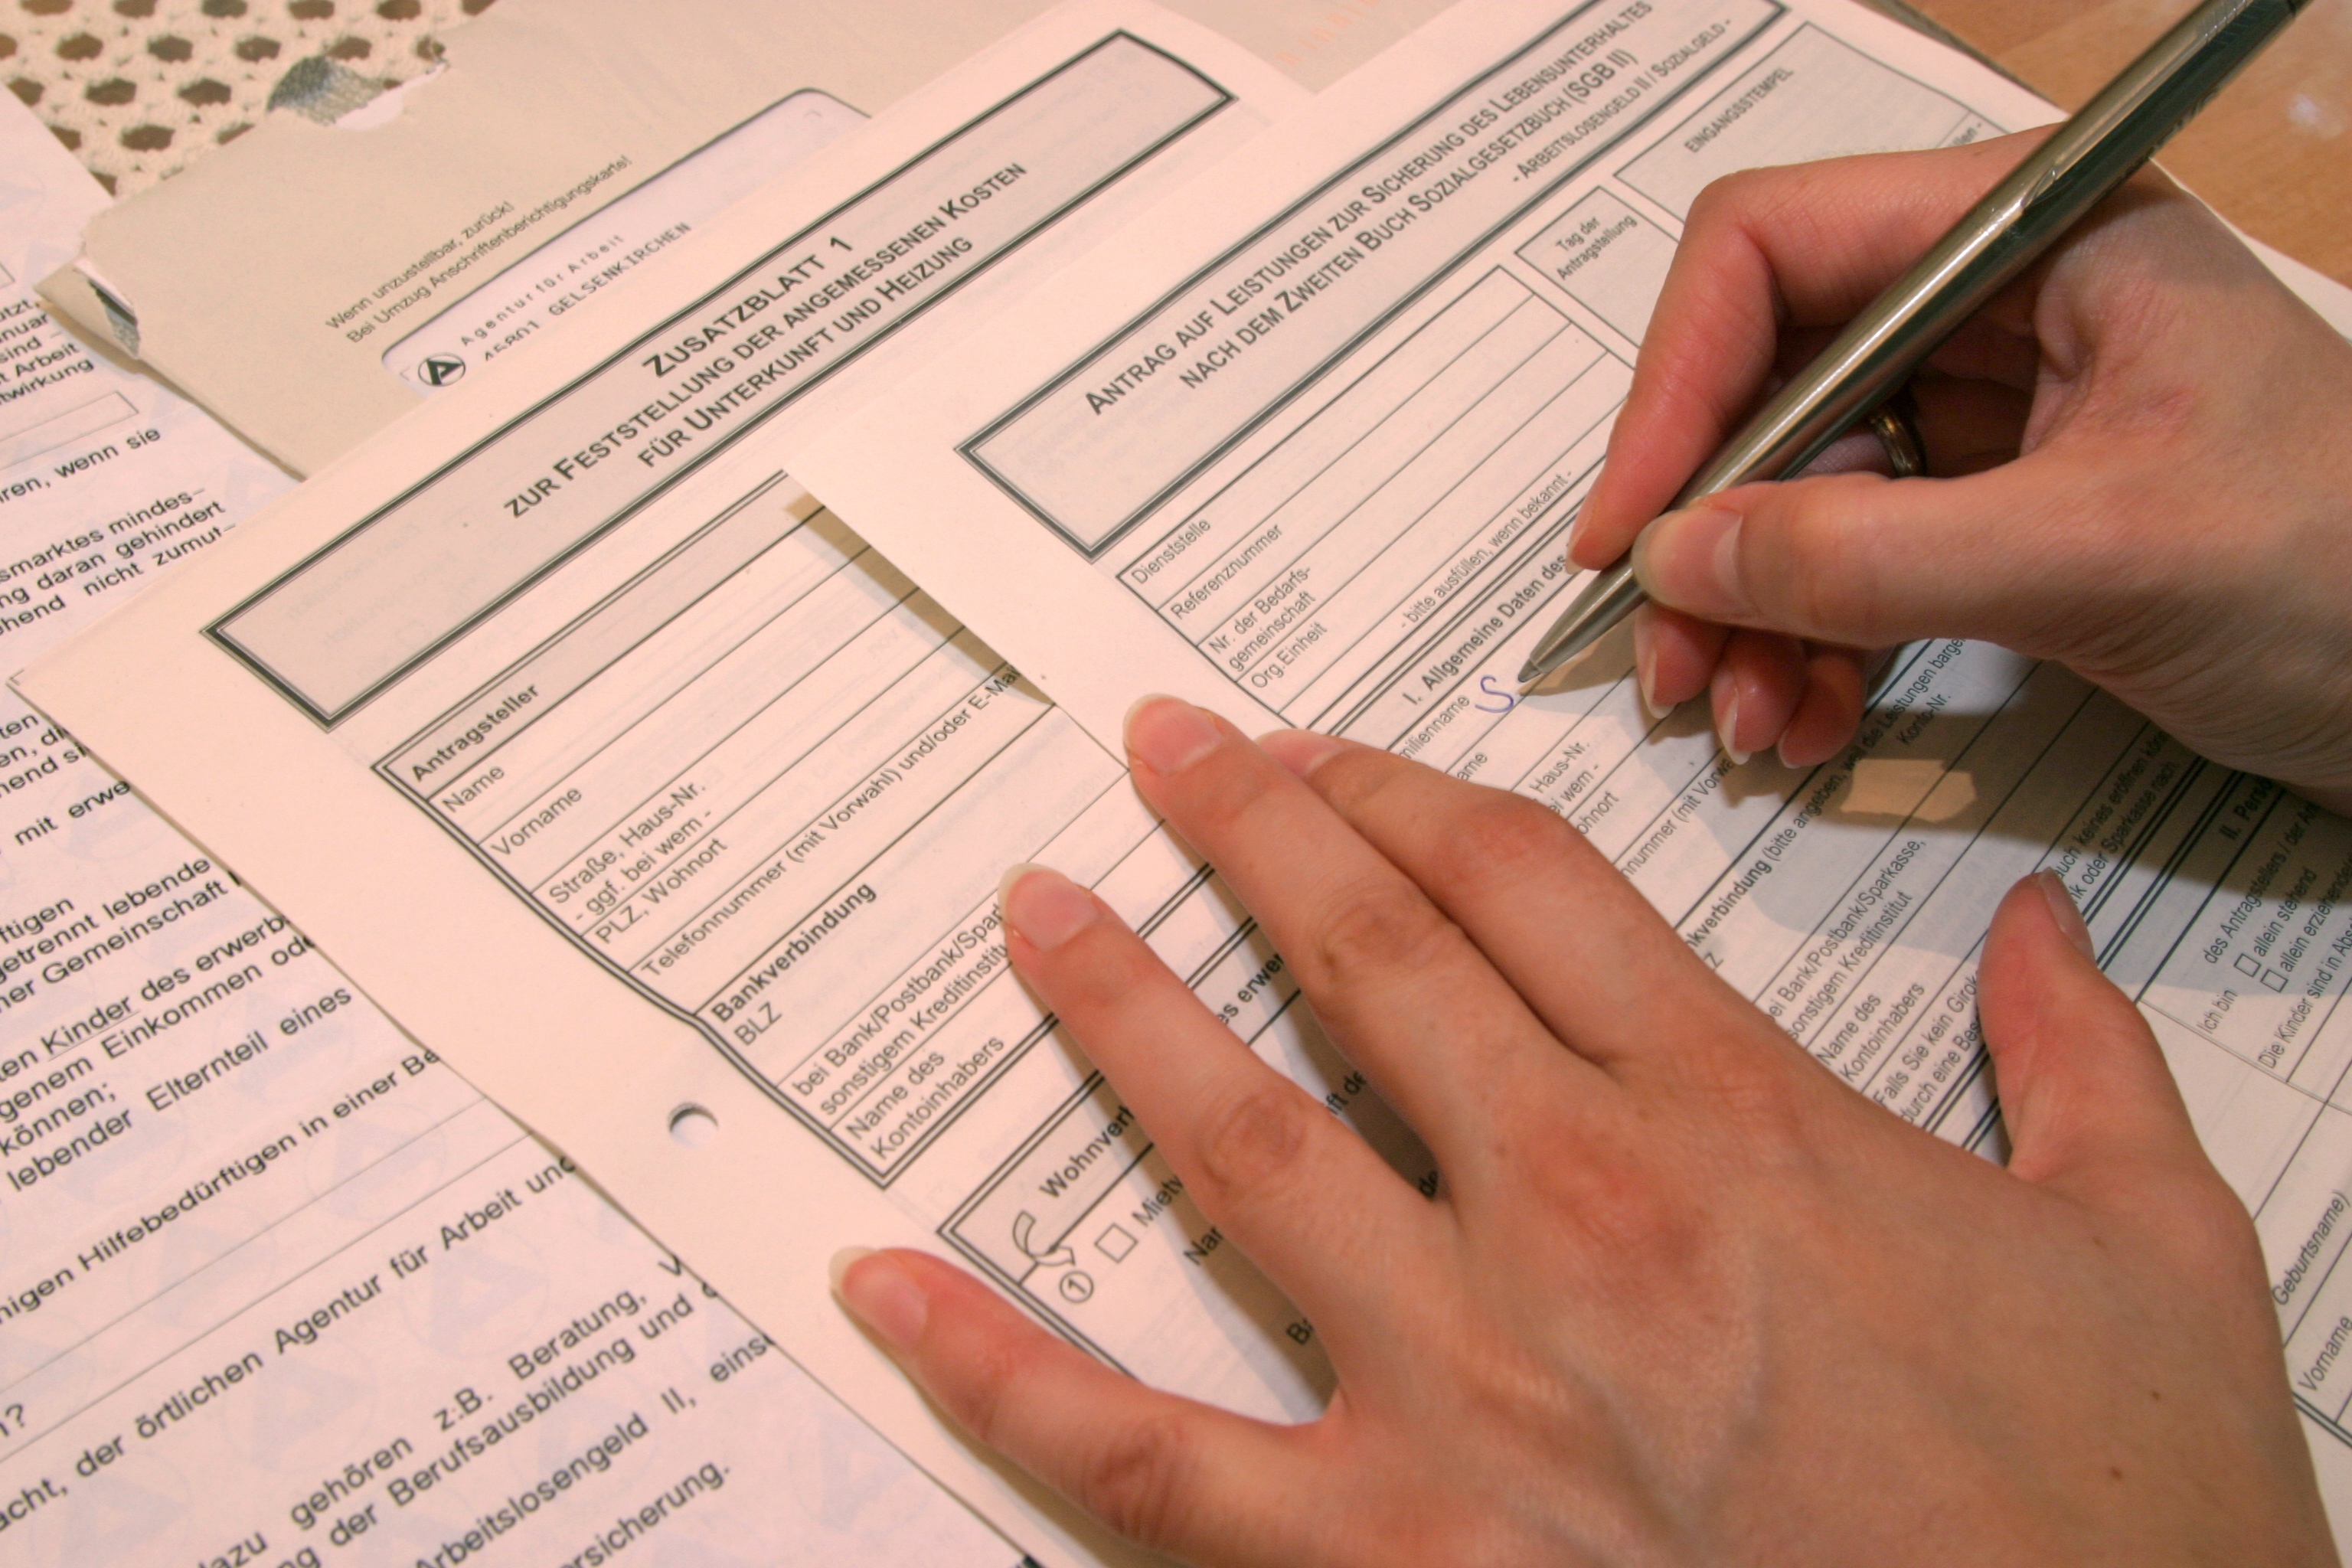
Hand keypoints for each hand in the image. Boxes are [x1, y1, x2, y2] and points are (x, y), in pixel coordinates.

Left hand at [836, 697, 2333, 1566]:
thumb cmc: (2122, 1523)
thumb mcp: (2160, 1254)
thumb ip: (2087, 1059)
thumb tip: (2043, 937)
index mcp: (1740, 1120)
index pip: (1531, 882)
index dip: (1413, 791)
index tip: (1333, 755)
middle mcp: (1581, 1212)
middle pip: (1372, 955)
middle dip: (1254, 832)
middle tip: (1159, 747)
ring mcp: (1469, 1381)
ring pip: (1243, 1138)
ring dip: (1120, 1007)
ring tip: (1033, 912)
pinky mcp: (1397, 1552)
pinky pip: (1149, 1453)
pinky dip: (999, 1370)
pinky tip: (885, 1289)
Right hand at [1570, 134, 2351, 811]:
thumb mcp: (2104, 556)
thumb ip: (1874, 555)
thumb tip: (1672, 562)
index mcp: (2032, 230)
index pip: (1773, 247)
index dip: (1675, 385)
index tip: (1627, 535)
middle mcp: (1994, 297)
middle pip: (1765, 380)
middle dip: (1707, 534)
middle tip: (1664, 667)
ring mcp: (1993, 406)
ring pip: (1792, 487)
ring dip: (1746, 612)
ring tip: (1743, 721)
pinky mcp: (1995, 508)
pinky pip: (1848, 561)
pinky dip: (1808, 643)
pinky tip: (1807, 720)